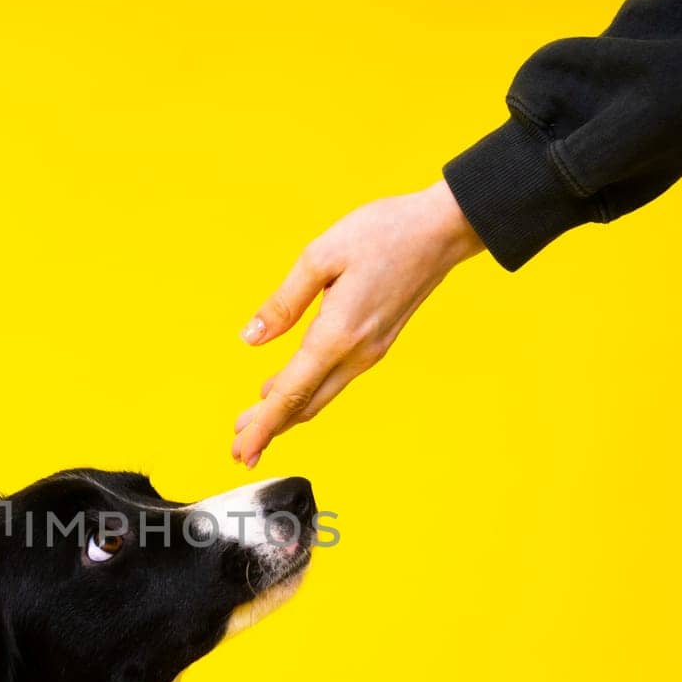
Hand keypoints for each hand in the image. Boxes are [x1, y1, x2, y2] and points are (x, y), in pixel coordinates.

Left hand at [231, 179, 483, 466]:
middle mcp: (356, 353)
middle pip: (304, 405)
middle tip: (238, 450)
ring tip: (253, 423)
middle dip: (268, 430)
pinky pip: (333, 379)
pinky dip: (305, 391)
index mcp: (338, 334)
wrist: (443, 230)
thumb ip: (284, 303)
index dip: (262, 426)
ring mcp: (369, 351)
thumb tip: (251, 337)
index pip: (291, 392)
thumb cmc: (385, 232)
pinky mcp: (376, 343)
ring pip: (320, 395)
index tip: (240, 451)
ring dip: (285, 413)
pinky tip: (284, 388)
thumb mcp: (321, 256)